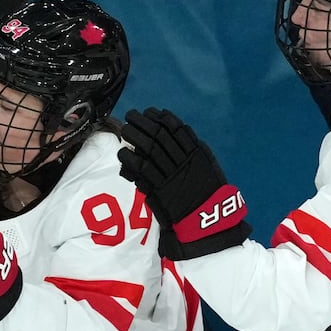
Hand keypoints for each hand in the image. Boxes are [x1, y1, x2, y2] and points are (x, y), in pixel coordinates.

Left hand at [119, 107, 251, 259]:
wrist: (207, 219)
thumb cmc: (208, 193)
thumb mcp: (206, 167)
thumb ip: (193, 151)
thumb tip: (178, 134)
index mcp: (196, 153)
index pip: (177, 129)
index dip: (161, 118)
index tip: (150, 111)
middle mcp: (183, 160)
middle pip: (160, 135)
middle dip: (144, 122)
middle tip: (132, 115)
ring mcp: (171, 173)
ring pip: (150, 148)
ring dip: (135, 135)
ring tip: (125, 128)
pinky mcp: (159, 189)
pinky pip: (142, 170)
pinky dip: (131, 159)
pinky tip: (123, 152)